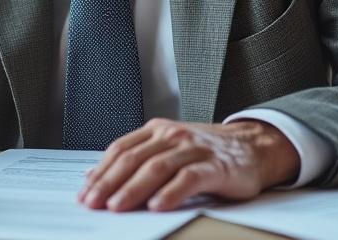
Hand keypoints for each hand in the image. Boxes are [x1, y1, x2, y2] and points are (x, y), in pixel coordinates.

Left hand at [79, 119, 299, 211]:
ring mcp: (193, 149)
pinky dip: (171, 193)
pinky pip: (188, 178)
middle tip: (94, 203)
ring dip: (133, 189)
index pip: (120, 150)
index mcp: (156, 131)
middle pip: (133, 159)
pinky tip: (157, 206)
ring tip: (117, 206)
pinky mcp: (215, 166)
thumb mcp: (166, 149)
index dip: (100, 172)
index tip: (85, 193)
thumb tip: (92, 175)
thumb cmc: (205, 153)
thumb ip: (134, 158)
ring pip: (156, 167)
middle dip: (109, 183)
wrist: (253, 148)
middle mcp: (172, 135)